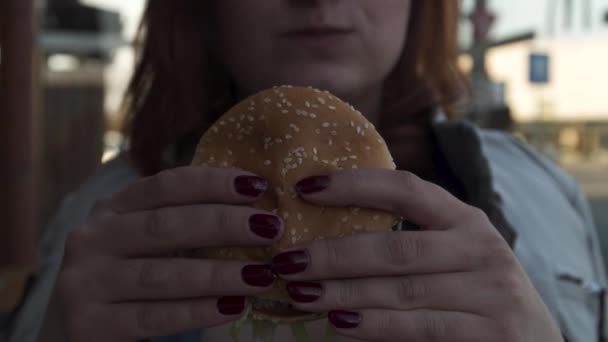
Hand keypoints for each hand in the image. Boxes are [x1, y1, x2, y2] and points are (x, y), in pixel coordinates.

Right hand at [53, 167, 283, 341]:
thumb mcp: (140, 239)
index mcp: (112, 208)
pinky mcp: (89, 322)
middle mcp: (93, 237)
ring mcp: (86, 280)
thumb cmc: (125, 276)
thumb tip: (254, 207)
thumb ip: (180, 221)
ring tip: (263, 274)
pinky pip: (154, 316)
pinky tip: (233, 307)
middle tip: (272, 228)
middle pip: (167, 225)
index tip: (258, 186)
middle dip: (224, 225)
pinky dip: (198, 311)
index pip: (166, 185)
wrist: (73, 330)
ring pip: (163, 274)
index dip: (213, 183)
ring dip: (220, 274)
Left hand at [272, 169, 562, 341]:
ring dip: (343, 291)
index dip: (354, 185)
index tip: (303, 187)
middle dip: (334, 253)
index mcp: (464, 220)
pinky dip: (375, 324)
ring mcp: (491, 290)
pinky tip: (338, 322)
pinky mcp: (492, 332)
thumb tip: (323, 240)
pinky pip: (420, 326)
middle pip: (396, 246)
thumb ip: (404, 246)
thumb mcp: (449, 258)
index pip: (406, 189)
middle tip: (286, 258)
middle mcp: (481, 247)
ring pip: (402, 288)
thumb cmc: (475, 296)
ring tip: (298, 291)